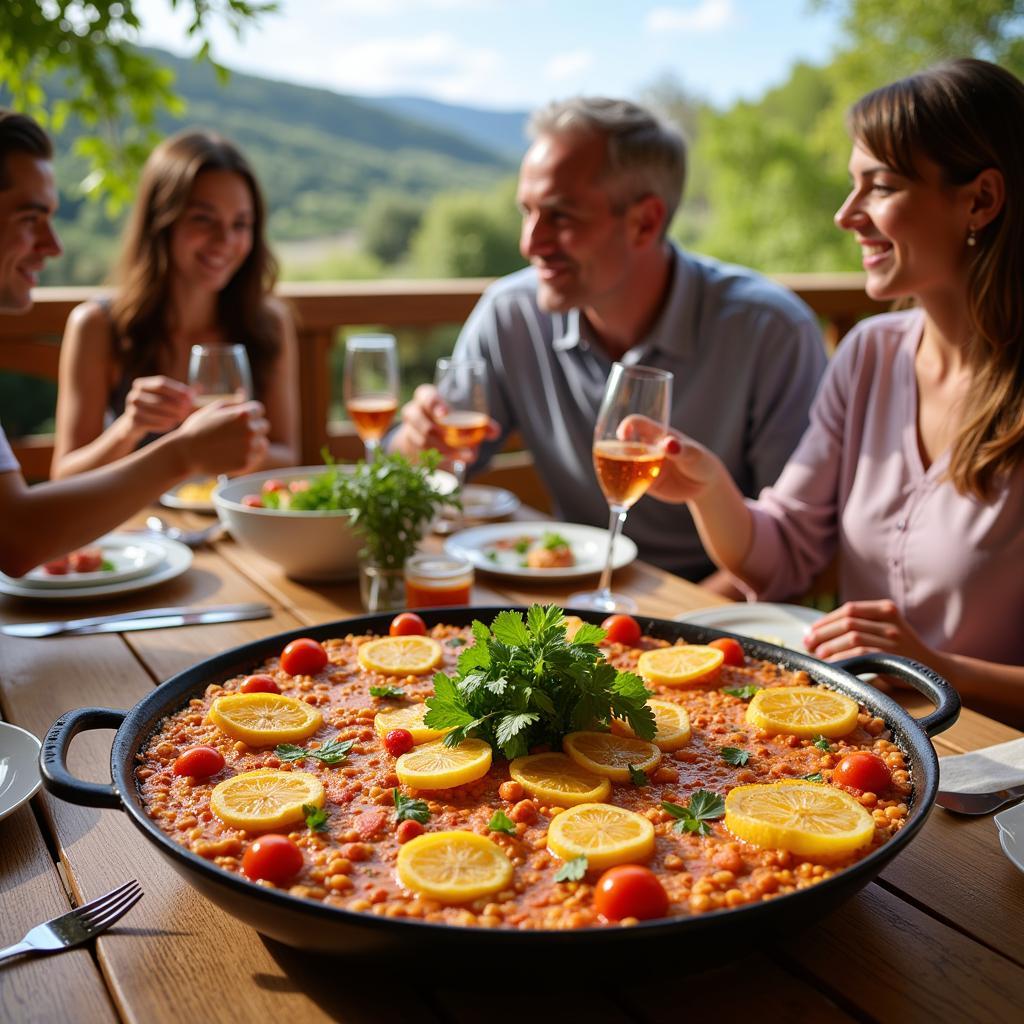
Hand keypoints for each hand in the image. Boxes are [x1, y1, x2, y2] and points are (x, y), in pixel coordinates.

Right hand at [119, 375, 193, 439]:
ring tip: (182, 418)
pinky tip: (172, 425)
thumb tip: (200, 387)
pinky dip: (163, 424)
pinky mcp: (132, 422)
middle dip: (176, 405)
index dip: (177, 389)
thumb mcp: (167, 398)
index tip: (192, 396)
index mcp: (143, 384)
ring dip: (171, 415)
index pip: (161, 383)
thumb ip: (183, 394)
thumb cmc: (156, 409)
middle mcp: (134, 394)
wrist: (134, 425)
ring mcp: (131, 408)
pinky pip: (150, 423)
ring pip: (155, 412)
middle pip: (159, 399)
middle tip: (188, 410)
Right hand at [175, 399, 268, 475]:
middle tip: (236, 434)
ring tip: (235, 445)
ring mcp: (249, 448)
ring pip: (262, 443)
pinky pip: (256, 457)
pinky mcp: (246, 463)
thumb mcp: (213, 409)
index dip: (250, 414)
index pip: (259, 410)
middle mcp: (250, 430)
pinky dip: (248, 456)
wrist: (186, 454)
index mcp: (243, 414)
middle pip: (263, 426)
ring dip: (253, 443)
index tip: (240, 419)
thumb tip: (244, 398)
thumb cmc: (197, 429)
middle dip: (253, 428)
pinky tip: (234, 454)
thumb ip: (232, 404)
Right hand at [391, 384, 500, 464]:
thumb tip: (494, 432)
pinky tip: (457, 461)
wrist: (424, 436)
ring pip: (423, 439)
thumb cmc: (447, 422)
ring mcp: (409, 430)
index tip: (445, 414)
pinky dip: (442, 457)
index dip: (433, 403)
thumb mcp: (462, 418)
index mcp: (426, 397)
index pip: (425, 395)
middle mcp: (413, 411)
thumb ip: (480, 423)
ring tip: (467, 455)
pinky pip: (424, 453)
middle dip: (440, 431)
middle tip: (461, 439)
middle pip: (418, 418)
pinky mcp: (411, 447)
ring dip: (446, 448)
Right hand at [619, 416, 718, 503]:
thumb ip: (682, 450)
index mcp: (657, 434)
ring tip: (625, 484)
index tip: (623, 436)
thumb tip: (667, 444)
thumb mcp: (695, 456)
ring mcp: (640, 464)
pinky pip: (625, 483)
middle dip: (614, 453)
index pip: (636, 423)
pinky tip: (623, 496)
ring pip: (619, 464)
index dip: (626, 426)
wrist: (702, 486)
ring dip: (614, 472)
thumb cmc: (700, 462)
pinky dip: (620, 488)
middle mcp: (644, 447)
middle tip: (625, 466)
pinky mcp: (639, 480)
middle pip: (620, 445)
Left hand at [803, 599, 937, 665]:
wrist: (935, 669)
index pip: (849, 609)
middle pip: (847, 622)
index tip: (811, 631)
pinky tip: (831, 664)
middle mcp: (889, 620)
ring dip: (830, 646)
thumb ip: (859, 628)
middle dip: (823, 633)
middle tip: (807, 644)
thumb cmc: (900, 651)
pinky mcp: (893, 655)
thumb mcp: (884, 631)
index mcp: (885, 608)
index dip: (826, 620)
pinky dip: (842, 658)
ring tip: (817, 655)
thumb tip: (817, 634)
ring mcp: (893, 637)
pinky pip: (860, 654)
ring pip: (852, 637)